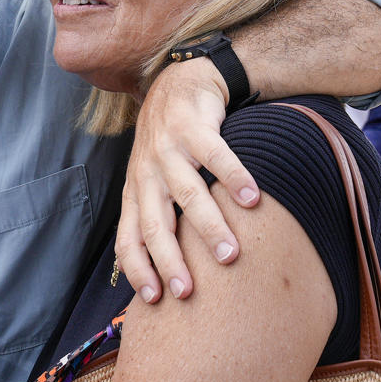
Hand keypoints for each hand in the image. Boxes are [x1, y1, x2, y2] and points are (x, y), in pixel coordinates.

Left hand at [117, 59, 260, 303]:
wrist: (180, 81)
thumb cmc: (169, 142)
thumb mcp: (152, 179)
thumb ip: (157, 215)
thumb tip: (167, 269)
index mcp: (136, 192)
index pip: (128, 239)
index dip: (138, 270)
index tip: (155, 300)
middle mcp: (147, 173)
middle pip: (155, 224)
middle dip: (170, 261)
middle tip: (188, 292)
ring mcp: (167, 149)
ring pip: (186, 194)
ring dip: (208, 226)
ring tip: (229, 254)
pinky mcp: (193, 127)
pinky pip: (215, 156)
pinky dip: (234, 177)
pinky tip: (251, 199)